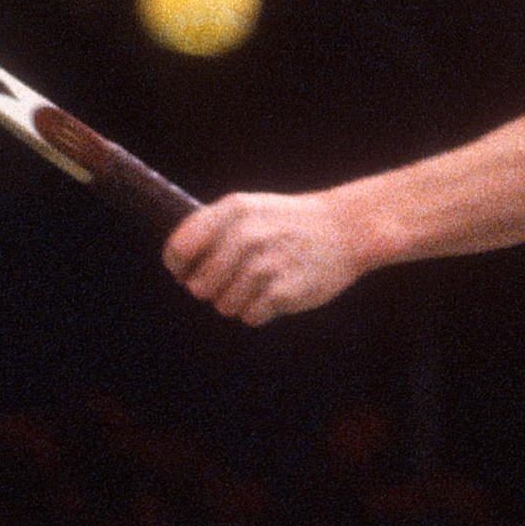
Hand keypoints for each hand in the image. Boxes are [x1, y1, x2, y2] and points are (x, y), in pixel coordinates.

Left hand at [161, 190, 366, 325]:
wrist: (345, 228)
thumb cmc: (289, 222)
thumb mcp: (249, 209)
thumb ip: (211, 231)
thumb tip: (178, 268)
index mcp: (233, 210)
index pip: (179, 249)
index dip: (179, 267)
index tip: (187, 272)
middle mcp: (246, 234)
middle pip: (199, 286)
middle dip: (213, 288)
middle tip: (237, 277)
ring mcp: (266, 263)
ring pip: (223, 305)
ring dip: (238, 301)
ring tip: (261, 283)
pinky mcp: (284, 290)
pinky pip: (250, 316)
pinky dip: (260, 311)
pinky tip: (277, 291)